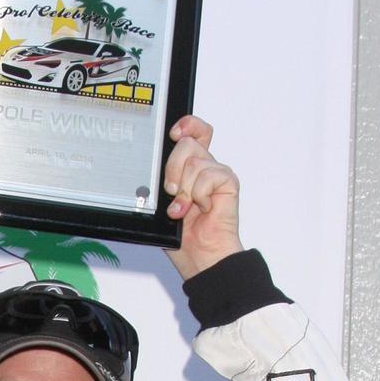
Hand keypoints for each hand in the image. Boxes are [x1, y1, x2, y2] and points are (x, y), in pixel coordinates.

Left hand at [163, 115, 242, 279]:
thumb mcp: (163, 201)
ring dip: (184, 188)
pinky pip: (210, 175)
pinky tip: (202, 207)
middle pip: (189, 143)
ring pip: (196, 160)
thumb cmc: (182, 234)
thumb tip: (151, 162)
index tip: (174, 133)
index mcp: (190, 168)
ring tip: (184, 207)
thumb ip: (162, 179)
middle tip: (170, 191)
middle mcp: (205, 168)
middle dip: (172, 168)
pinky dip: (199, 193)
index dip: (187, 125)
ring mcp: (217, 175)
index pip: (194, 132)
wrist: (200, 256)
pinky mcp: (228, 185)